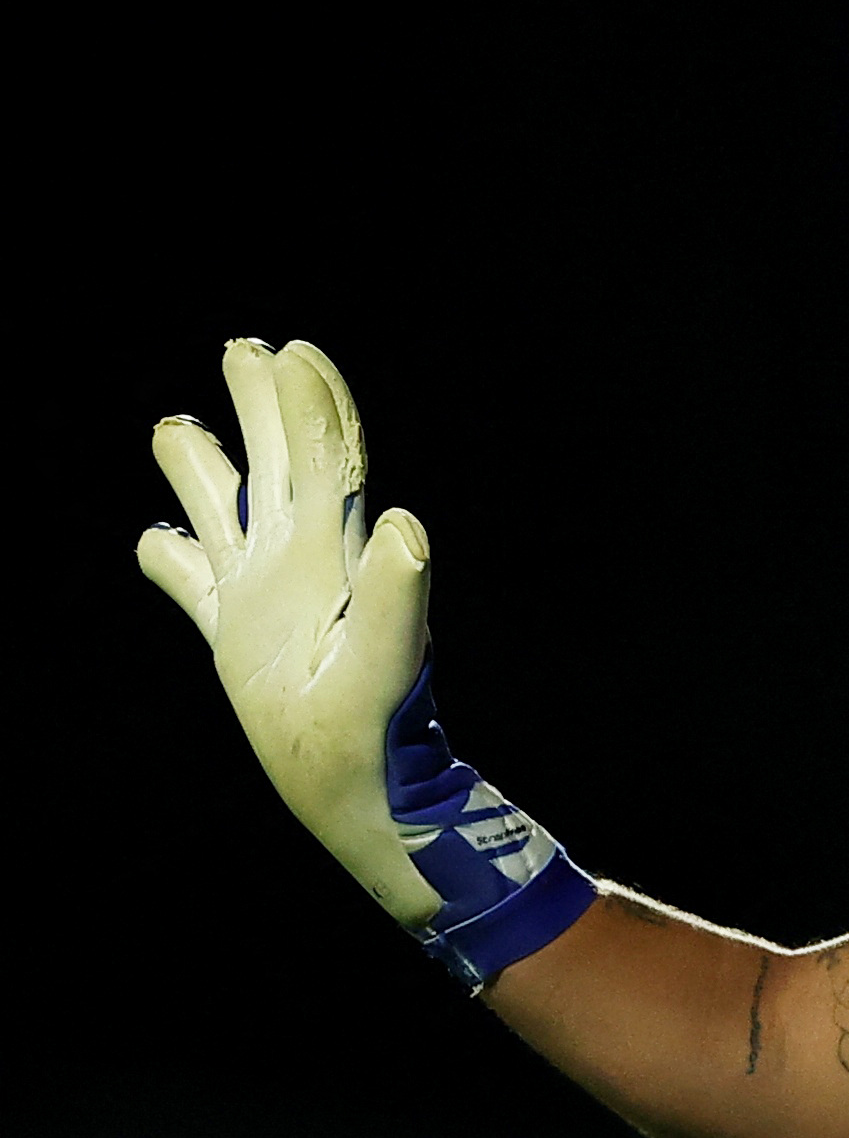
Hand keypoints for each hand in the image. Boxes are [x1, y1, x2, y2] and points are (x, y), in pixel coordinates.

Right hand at [139, 340, 443, 924]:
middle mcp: (300, 563)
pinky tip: (156, 539)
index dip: (311, 406)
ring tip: (176, 423)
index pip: (326, 462)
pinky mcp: (235, 638)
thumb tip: (404, 525)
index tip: (291, 352)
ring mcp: (264, 598)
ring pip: (226, 511)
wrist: (368, 789)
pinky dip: (169, 556)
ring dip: (204, 466)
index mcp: (334, 555)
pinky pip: (191, 584)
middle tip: (247, 348)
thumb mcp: (387, 663)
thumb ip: (396, 595)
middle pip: (278, 465)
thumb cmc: (381, 732)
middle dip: (262, 407)